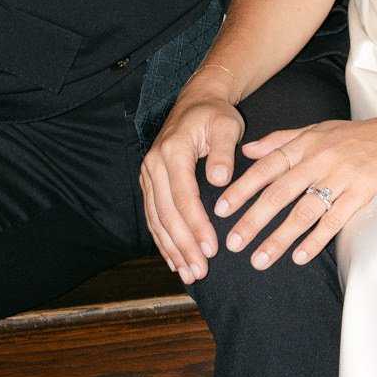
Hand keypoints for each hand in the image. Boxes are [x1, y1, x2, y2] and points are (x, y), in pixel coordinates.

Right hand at [140, 82, 245, 283]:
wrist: (195, 101)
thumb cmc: (215, 115)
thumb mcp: (227, 125)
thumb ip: (224, 151)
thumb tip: (218, 179)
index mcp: (173, 151)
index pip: (183, 197)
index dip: (196, 226)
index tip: (212, 249)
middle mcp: (154, 165)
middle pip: (166, 214)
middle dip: (183, 246)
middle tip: (200, 271)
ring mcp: (149, 175)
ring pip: (157, 220)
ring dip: (172, 249)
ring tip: (189, 274)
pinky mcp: (150, 184)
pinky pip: (153, 217)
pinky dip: (163, 241)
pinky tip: (174, 261)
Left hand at [215, 111, 376, 267]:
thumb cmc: (355, 135)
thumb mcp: (316, 129)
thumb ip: (279, 141)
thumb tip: (246, 150)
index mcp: (305, 144)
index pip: (266, 167)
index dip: (242, 188)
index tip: (221, 209)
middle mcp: (319, 160)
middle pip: (279, 193)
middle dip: (253, 219)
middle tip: (233, 243)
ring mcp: (341, 178)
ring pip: (303, 211)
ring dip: (279, 238)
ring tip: (259, 259)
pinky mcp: (361, 194)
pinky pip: (334, 220)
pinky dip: (315, 240)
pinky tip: (298, 257)